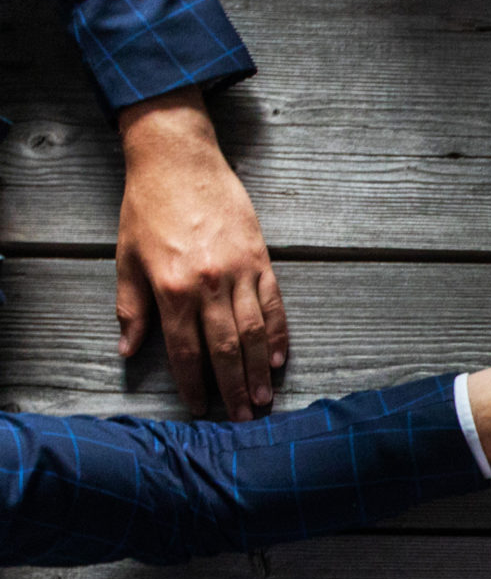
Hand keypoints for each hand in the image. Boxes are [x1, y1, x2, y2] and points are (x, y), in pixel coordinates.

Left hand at [115, 86, 287, 420]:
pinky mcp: (261, 258)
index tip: (199, 408)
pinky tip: (277, 358)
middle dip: (233, 387)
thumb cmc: (148, 207)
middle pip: (225, 348)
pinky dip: (278, 334)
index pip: (185, 349)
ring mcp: (240, 271)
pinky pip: (273, 304)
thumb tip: (130, 350)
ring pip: (253, 331)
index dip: (193, 383)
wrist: (181, 161)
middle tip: (243, 418)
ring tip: (263, 398)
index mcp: (172, 287)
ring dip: (258, 370)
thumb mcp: (125, 258)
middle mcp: (209, 284)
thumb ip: (130, 307)